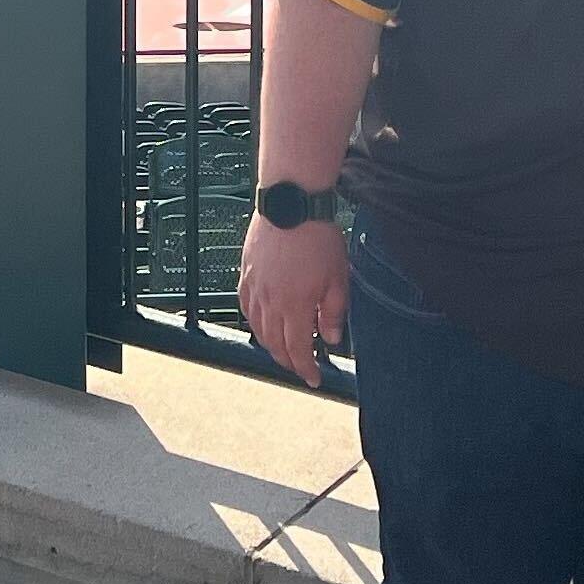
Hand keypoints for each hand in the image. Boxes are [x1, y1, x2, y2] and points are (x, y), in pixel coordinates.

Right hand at [238, 214, 348, 387]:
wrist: (291, 205)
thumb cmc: (317, 237)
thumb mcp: (338, 278)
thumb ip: (333, 312)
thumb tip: (331, 338)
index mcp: (294, 306)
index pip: (298, 350)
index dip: (305, 369)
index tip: (314, 378)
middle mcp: (270, 302)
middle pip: (275, 345)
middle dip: (289, 361)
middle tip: (301, 366)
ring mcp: (254, 288)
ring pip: (258, 330)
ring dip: (271, 345)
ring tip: (284, 348)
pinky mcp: (246, 275)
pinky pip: (246, 309)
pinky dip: (255, 323)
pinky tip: (263, 323)